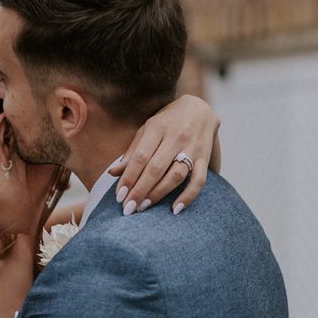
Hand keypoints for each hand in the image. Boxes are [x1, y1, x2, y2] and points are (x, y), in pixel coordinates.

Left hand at [109, 95, 220, 214]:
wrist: (200, 109)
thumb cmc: (167, 122)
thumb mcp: (147, 129)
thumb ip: (132, 152)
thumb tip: (112, 173)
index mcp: (157, 128)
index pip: (140, 156)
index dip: (129, 177)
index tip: (119, 196)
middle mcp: (175, 137)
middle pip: (156, 168)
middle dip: (140, 190)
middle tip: (128, 208)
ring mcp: (192, 148)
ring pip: (175, 175)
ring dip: (158, 194)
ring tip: (144, 207)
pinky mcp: (205, 158)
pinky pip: (199, 180)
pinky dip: (188, 196)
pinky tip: (175, 209)